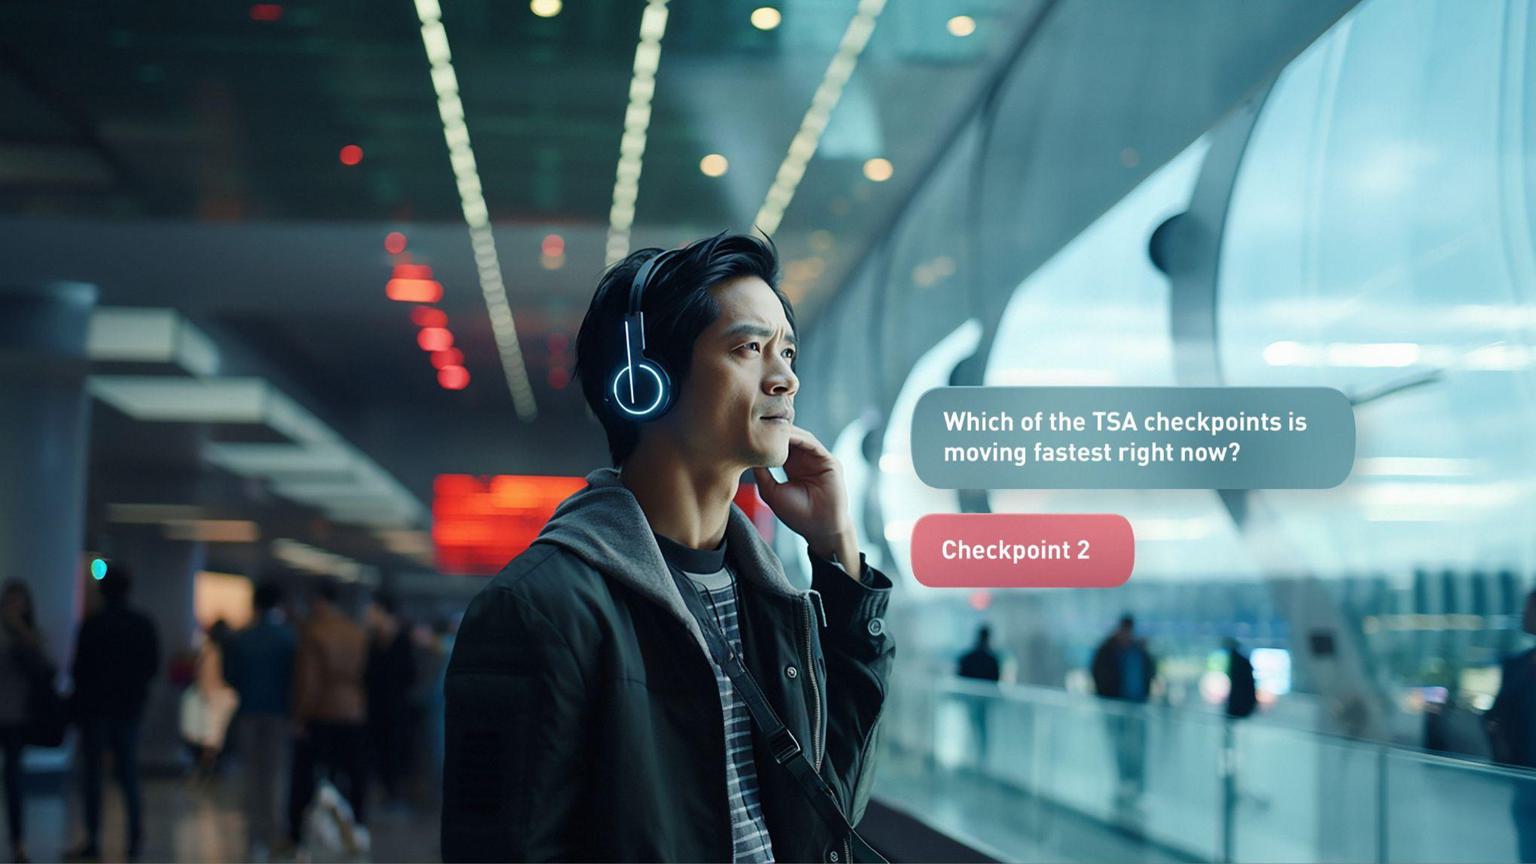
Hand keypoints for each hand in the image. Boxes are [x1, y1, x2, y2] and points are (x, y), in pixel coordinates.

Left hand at [752, 425, 860, 577]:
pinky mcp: (829, 461)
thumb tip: (747, 455)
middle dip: (775, 429)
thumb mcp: (771, 492)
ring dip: (786, 431)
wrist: (820, 529)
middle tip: (757, 420)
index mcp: (792, 465)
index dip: (765, 438)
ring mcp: (818, 459)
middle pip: (789, 437)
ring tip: (769, 424)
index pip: (778, 445)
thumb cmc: (796, 515)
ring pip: (800, 437)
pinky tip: (785, 435)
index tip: (747, 430)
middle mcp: (805, 459)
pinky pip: (813, 444)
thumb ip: (761, 474)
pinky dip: (800, 438)